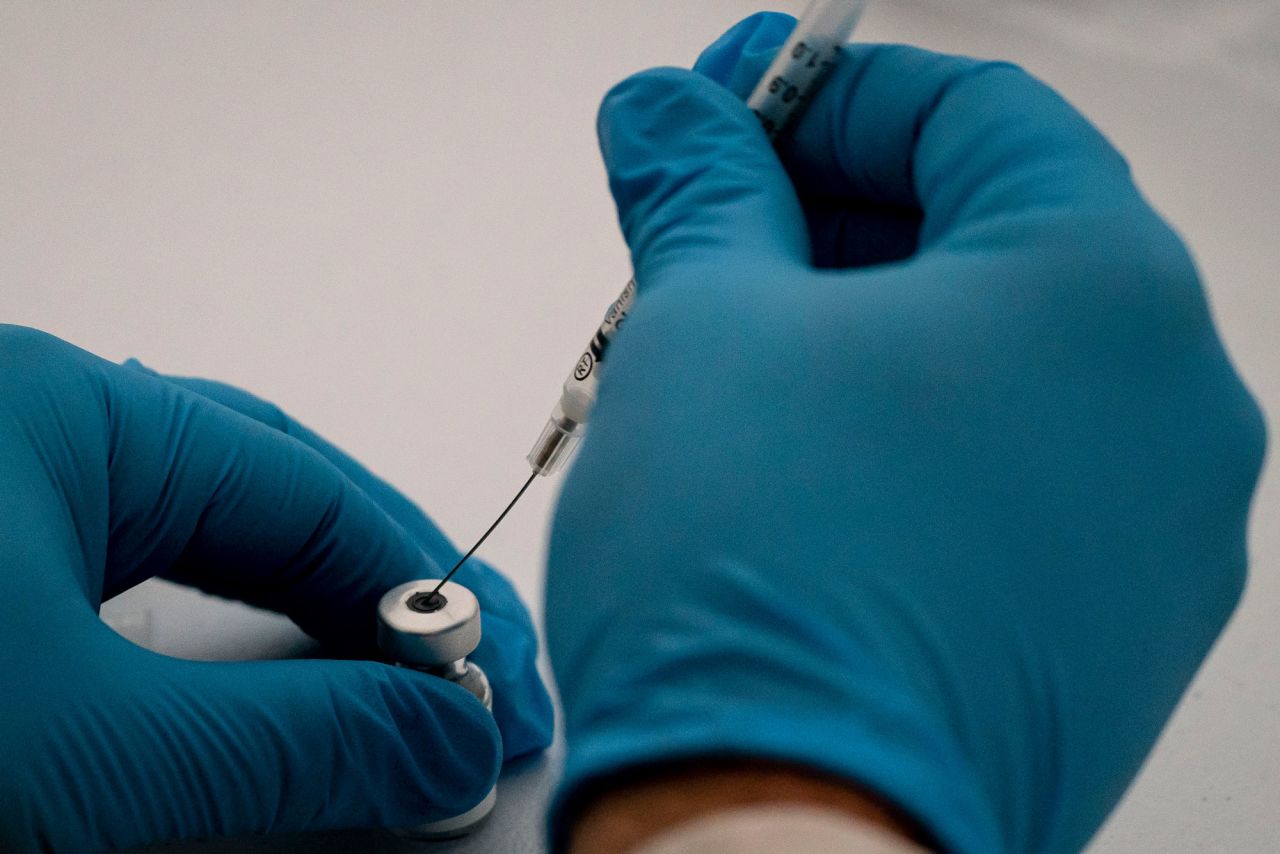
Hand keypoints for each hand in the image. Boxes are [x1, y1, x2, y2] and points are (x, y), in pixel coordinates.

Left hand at [0, 327, 551, 851]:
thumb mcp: (92, 745)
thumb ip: (293, 740)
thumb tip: (438, 741)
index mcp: (63, 410)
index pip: (310, 498)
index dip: (418, 600)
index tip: (481, 688)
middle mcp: (40, 429)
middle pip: (278, 498)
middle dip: (385, 591)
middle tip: (466, 677)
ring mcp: (11, 493)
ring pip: (215, 535)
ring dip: (318, 606)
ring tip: (397, 675)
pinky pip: (151, 575)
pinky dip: (234, 629)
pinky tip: (277, 667)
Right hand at [546, 13, 1264, 852]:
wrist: (784, 836)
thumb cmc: (761, 594)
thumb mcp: (700, 323)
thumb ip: (697, 189)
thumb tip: (672, 120)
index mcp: (1103, 292)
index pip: (973, 111)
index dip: (835, 96)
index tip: (741, 114)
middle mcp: (1169, 410)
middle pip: (995, 237)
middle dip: (838, 220)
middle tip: (719, 235)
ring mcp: (1152, 535)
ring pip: (999, 368)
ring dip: (864, 336)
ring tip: (737, 367)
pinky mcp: (1105, 629)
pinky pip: (1009, 478)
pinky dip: (910, 442)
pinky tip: (800, 471)